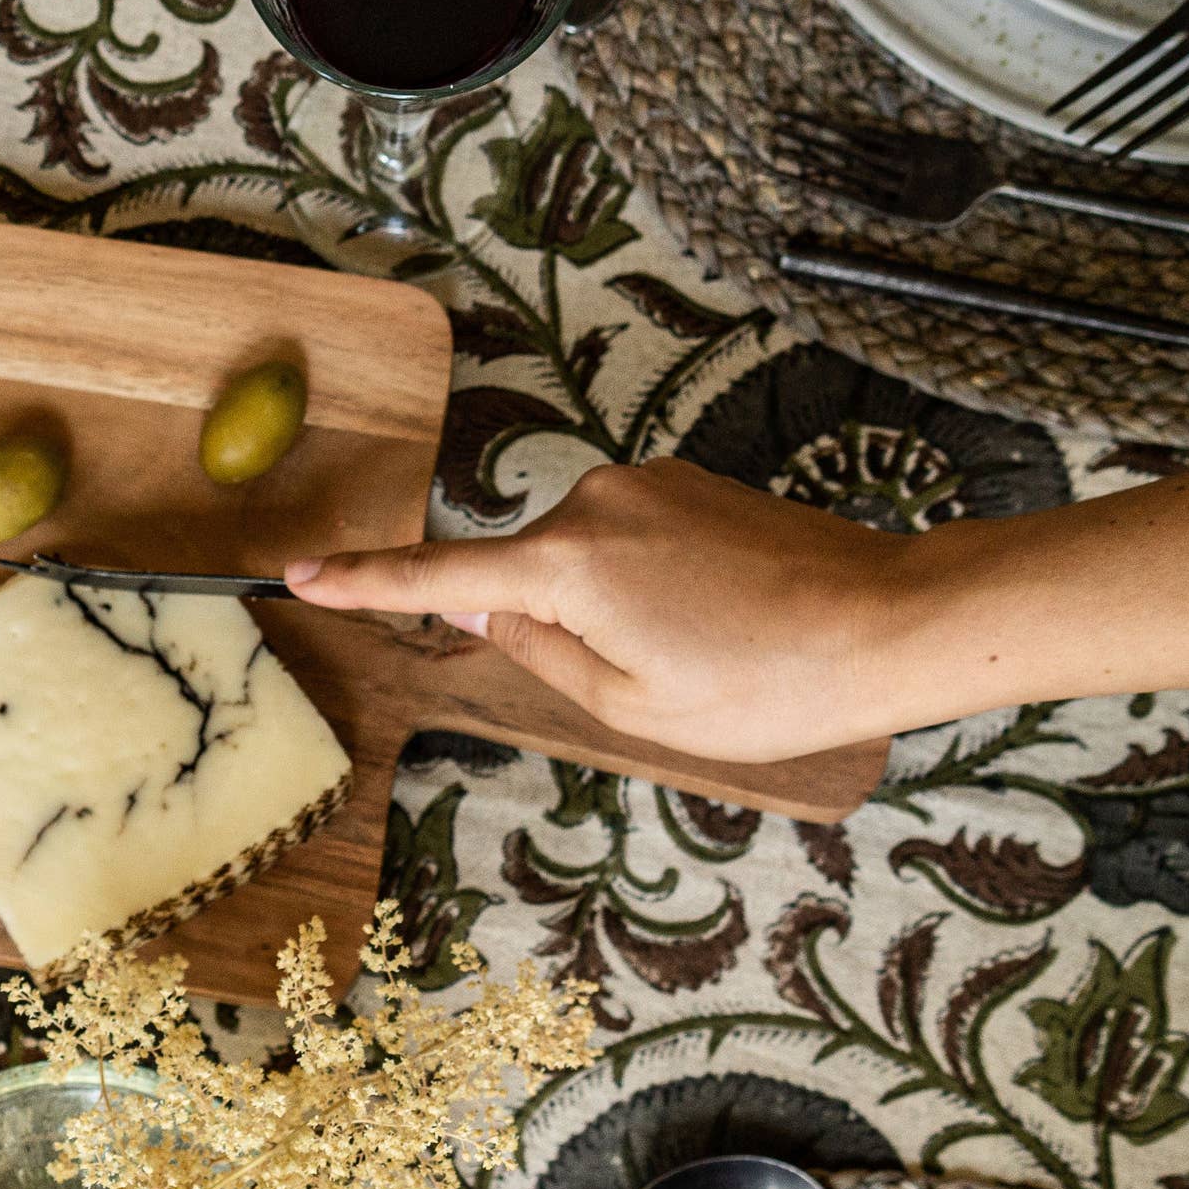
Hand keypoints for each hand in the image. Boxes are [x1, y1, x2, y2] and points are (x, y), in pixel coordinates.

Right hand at [290, 460, 943, 762]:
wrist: (890, 620)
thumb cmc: (766, 685)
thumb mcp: (632, 706)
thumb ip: (539, 652)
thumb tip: (483, 610)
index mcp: (568, 564)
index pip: (439, 577)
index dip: (364, 580)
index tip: (297, 572)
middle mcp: (596, 501)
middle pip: (529, 575)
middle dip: (563, 629)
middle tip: (663, 679)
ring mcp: (648, 482)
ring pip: (586, 561)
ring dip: (618, 609)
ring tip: (710, 652)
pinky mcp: (690, 481)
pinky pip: (634, 540)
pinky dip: (654, 585)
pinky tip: (724, 618)